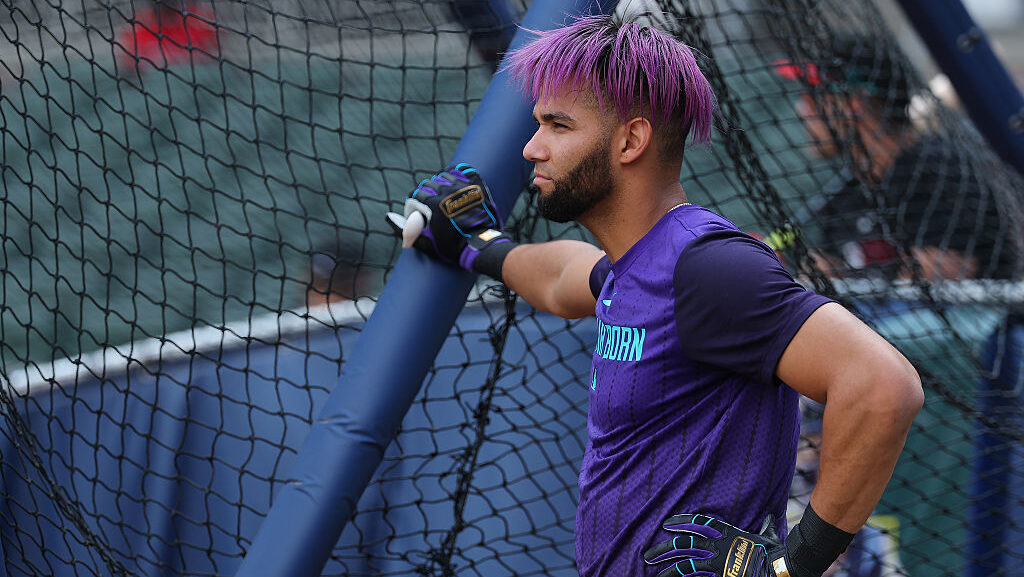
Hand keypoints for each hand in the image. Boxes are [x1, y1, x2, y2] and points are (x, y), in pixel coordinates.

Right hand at [386, 163, 511, 272]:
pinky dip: (457, 174)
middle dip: (426, 195)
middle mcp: (447, 191)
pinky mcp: (476, 185)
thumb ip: (406, 231)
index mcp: (433, 204)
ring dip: (441, 184)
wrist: (481, 246)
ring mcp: (463, 187)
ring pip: (444, 176)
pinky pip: (463, 170)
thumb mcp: (427, 242)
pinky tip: (456, 183)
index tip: (418, 213)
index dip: (414, 205)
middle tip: (431, 206)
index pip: (415, 194)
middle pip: (428, 184)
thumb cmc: (452, 247)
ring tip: (444, 196)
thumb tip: (389, 218)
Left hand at [643, 514, 791, 576]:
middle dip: (663, 549)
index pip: (698, 523)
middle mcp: (716, 546)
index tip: (666, 523)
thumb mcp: (768, 535)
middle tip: (648, 555)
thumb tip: (770, 517)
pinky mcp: (718, 576)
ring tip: (653, 572)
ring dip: (667, 569)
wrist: (778, 568)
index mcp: (726, 532)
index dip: (681, 521)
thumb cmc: (774, 551)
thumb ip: (765, 526)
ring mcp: (716, 563)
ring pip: (684, 564)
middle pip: (683, 545)